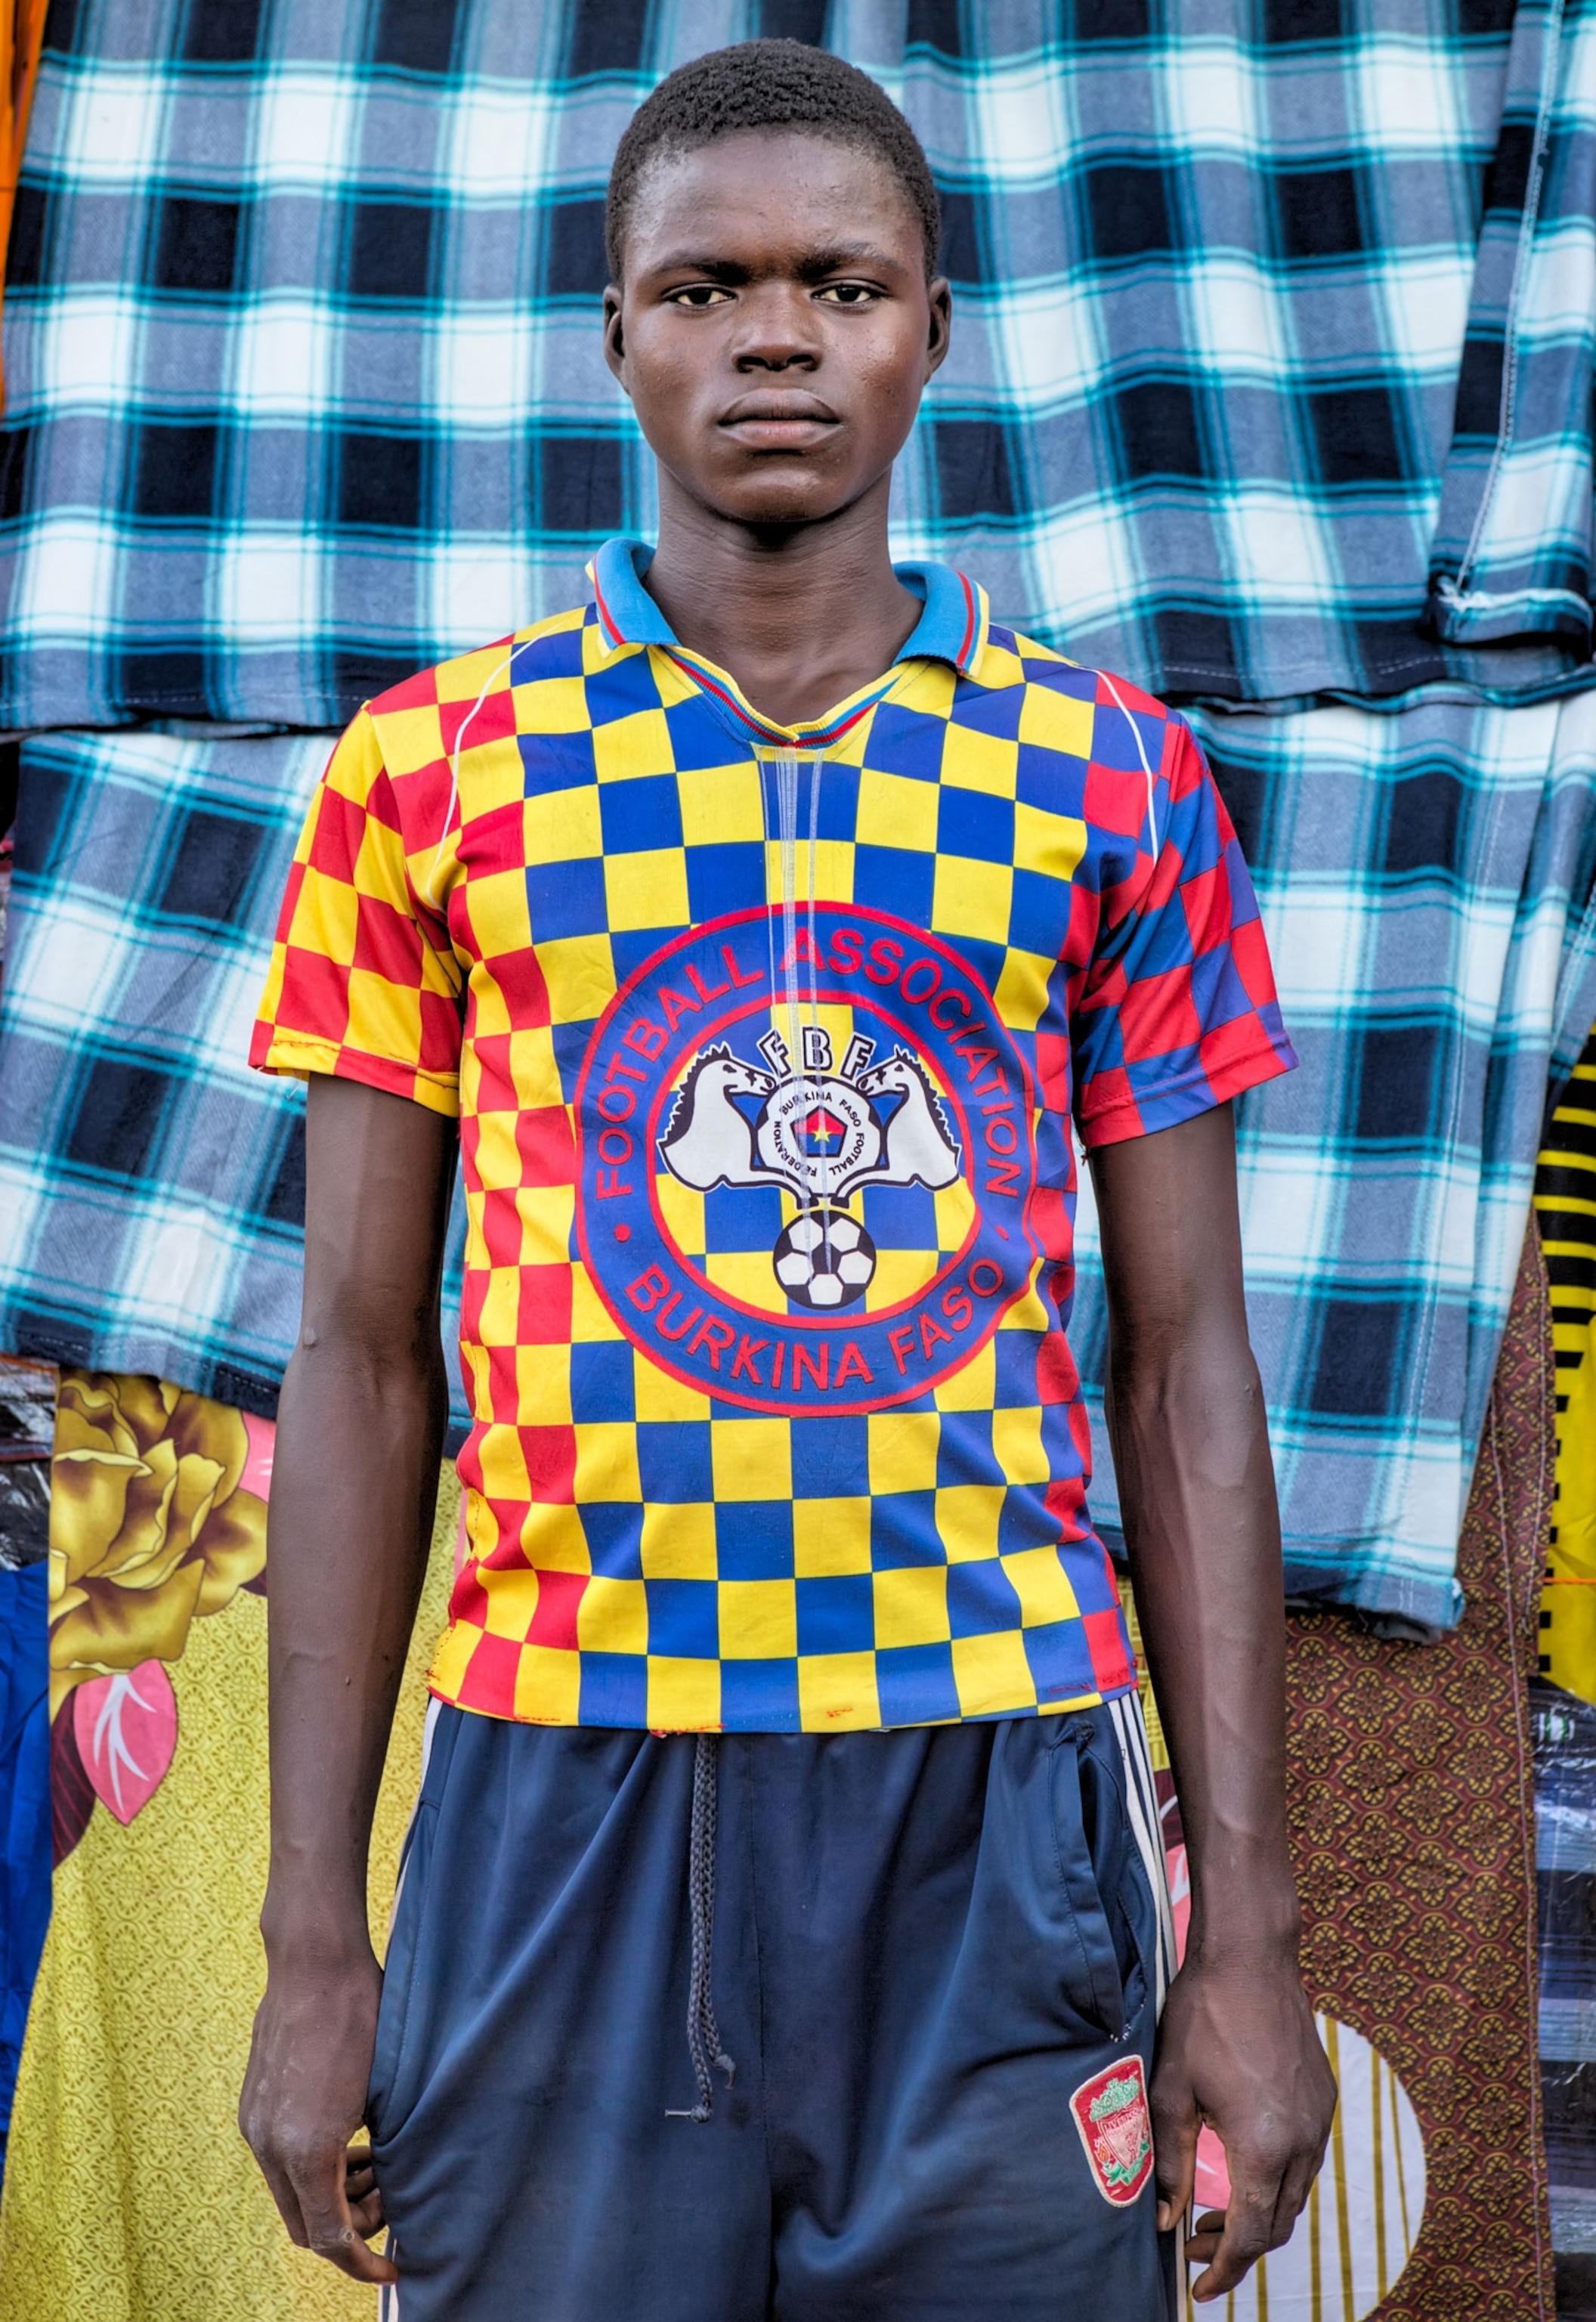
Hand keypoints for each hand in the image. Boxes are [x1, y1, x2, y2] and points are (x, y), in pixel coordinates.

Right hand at [239, 1942, 396, 2285]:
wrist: (315, 1961)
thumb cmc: (364, 2016)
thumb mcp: (387, 2092)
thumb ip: (377, 2155)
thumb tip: (383, 2195)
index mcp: (306, 2149)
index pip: (328, 2238)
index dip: (362, 2262)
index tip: (393, 2268)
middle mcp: (269, 2144)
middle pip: (305, 2227)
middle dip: (350, 2230)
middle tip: (391, 2203)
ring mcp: (254, 2124)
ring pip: (290, 2195)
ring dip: (332, 2198)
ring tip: (376, 2168)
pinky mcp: (253, 2106)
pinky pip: (280, 2162)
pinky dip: (314, 2170)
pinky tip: (351, 2143)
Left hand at [1151, 1951, 1335, 2302]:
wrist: (1252, 1955)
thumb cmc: (1205, 2016)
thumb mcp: (1173, 2090)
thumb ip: (1168, 2160)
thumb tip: (1162, 2218)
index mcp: (1265, 2145)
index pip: (1253, 2236)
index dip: (1226, 2269)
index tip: (1200, 2286)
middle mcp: (1304, 2140)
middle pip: (1279, 2223)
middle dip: (1240, 2248)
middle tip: (1198, 2245)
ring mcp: (1321, 2119)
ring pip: (1296, 2194)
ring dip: (1260, 2215)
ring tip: (1215, 2211)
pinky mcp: (1325, 2097)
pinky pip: (1306, 2159)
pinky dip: (1276, 2180)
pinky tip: (1243, 2166)